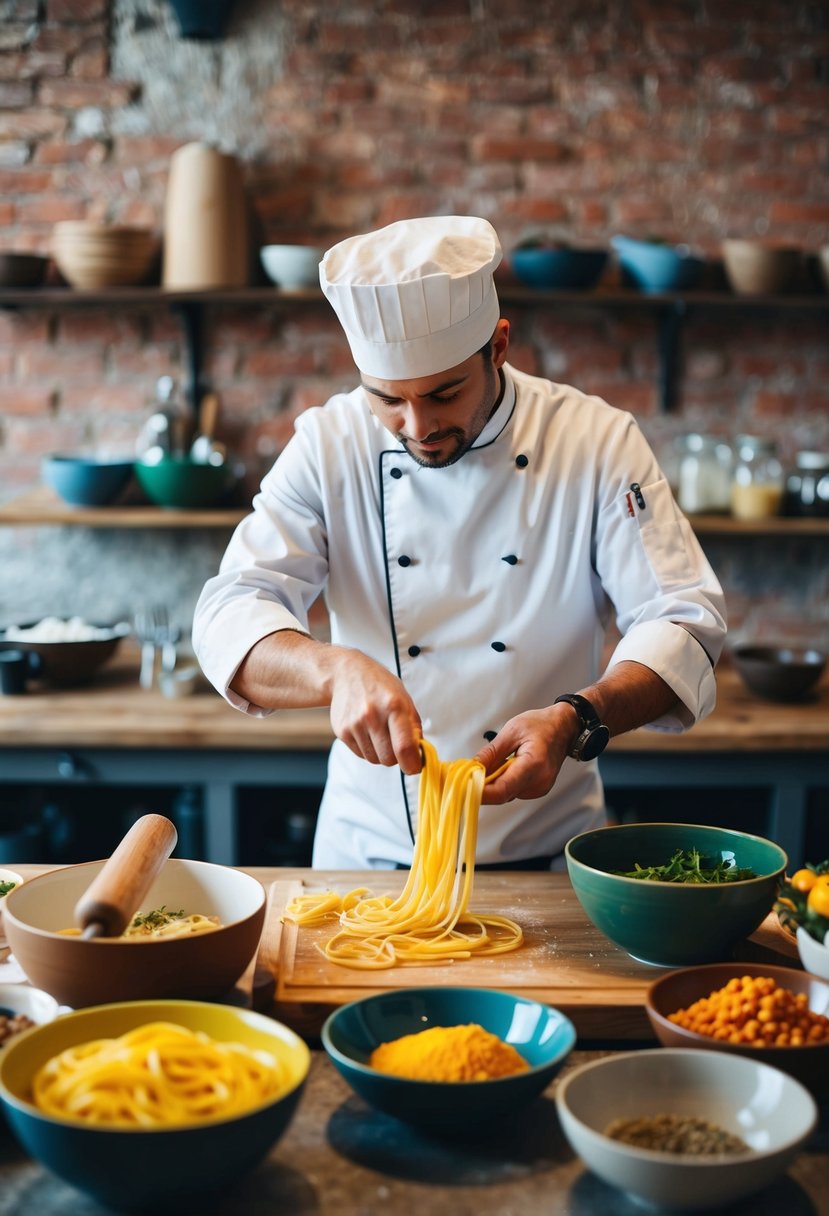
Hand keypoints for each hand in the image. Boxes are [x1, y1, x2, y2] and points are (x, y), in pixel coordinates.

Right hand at [329, 649, 422, 773]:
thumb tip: (419, 756)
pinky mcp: (342, 731)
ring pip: (374, 759)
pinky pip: (361, 754)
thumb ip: (414, 728)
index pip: (404, 747)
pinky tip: (367, 731)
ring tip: (379, 733)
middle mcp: (372, 715)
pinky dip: (368, 749)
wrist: (347, 673)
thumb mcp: (404, 699)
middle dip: (396, 757)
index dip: (412, 764)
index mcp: (393, 705)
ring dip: (381, 753)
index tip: (414, 768)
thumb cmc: (380, 686)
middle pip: (388, 759)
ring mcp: (355, 724)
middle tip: (396, 743)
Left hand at [474, 704, 576, 803]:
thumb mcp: (511, 731)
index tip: (463, 787)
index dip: (480, 792)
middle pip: (502, 794)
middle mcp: (539, 782)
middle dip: (483, 786)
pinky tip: (504, 767)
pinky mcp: (537, 790)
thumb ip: (491, 753)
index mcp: (534, 765)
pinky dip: (502, 782)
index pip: (502, 790)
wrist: (564, 728)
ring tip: (491, 763)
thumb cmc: (541, 725)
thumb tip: (472, 768)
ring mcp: (540, 788)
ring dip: (492, 783)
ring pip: (505, 794)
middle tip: (467, 772)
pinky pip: (513, 791)